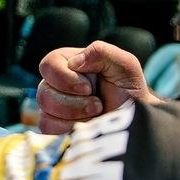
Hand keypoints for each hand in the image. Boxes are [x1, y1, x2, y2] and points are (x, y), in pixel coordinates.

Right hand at [35, 41, 151, 133]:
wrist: (136, 120)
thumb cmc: (129, 90)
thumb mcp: (124, 64)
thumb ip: (100, 51)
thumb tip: (73, 63)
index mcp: (68, 63)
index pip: (48, 64)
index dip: (64, 78)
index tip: (88, 88)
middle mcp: (56, 83)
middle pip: (43, 91)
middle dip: (74, 102)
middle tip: (97, 104)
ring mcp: (53, 105)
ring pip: (45, 110)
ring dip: (75, 115)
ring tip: (95, 113)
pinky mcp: (54, 126)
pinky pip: (47, 127)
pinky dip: (68, 128)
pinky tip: (85, 125)